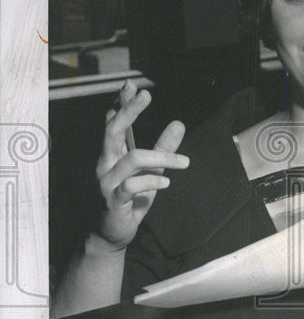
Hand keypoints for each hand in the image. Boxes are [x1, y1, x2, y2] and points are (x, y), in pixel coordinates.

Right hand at [94, 80, 188, 251]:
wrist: (112, 234)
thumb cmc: (129, 200)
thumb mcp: (151, 171)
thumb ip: (163, 148)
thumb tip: (179, 123)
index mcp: (111, 154)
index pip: (111, 123)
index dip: (119, 104)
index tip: (130, 85)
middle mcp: (104, 164)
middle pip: (112, 131)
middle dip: (128, 110)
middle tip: (145, 93)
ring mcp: (106, 182)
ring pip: (131, 158)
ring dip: (160, 156)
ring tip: (184, 162)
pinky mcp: (112, 200)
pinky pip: (132, 186)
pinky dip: (152, 180)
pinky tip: (167, 181)